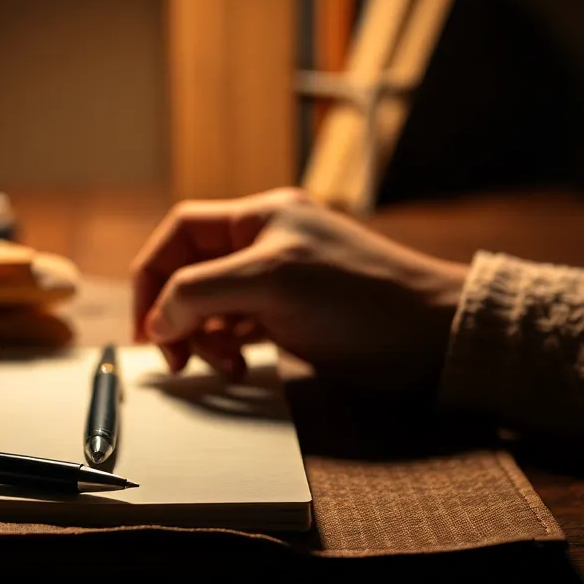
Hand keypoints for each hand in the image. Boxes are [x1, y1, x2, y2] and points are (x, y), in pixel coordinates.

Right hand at [131, 189, 469, 398]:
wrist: (436, 340)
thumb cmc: (361, 300)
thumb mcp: (272, 283)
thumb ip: (201, 292)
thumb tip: (157, 322)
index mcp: (260, 217)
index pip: (181, 232)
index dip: (153, 274)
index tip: (148, 326)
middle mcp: (266, 243)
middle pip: (191, 271)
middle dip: (177, 313)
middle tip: (179, 357)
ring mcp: (280, 282)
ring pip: (212, 303)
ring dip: (204, 336)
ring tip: (225, 365)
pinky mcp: (294, 317)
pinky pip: (239, 327)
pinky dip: (228, 346)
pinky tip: (240, 366)